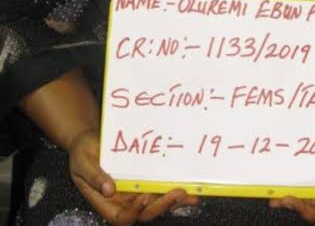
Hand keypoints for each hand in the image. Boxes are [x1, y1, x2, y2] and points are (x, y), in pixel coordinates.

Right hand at [69, 129, 198, 224]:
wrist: (89, 139)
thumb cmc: (82, 152)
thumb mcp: (83, 161)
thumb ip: (94, 176)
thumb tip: (109, 190)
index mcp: (106, 202)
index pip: (121, 217)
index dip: (134, 212)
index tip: (144, 198)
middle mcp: (123, 201)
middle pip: (144, 213)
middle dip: (161, 206)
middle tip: (177, 193)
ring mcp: (135, 192)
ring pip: (156, 204)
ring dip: (174, 201)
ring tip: (191, 193)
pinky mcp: (145, 180)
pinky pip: (160, 188)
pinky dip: (175, 190)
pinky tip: (191, 188)